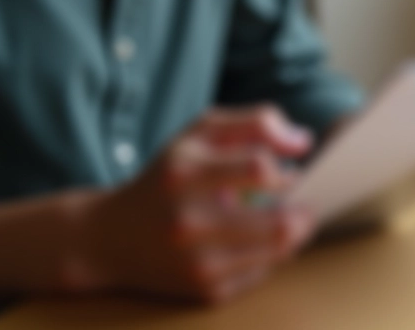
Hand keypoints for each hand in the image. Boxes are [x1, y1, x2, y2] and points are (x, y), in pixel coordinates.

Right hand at [76, 106, 318, 303]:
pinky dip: (271, 255)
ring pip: (281, 250)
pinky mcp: (206, 291)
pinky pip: (265, 272)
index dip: (285, 171)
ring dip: (295, 232)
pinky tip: (257, 241)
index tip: (290, 172)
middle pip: (280, 222)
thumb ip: (256, 123)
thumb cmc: (168, 176)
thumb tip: (304, 142)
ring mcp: (197, 263)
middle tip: (300, 201)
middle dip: (302, 210)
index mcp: (184, 173)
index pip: (259, 168)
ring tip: (288, 219)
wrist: (111, 238)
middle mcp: (187, 222)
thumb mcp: (201, 134)